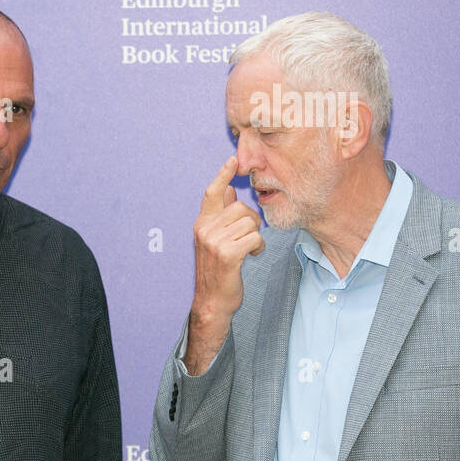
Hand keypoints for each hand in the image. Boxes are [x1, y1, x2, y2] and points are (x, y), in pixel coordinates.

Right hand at [184, 157, 263, 373]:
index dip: (222, 175)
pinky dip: (258, 247)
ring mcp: (214, 242)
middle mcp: (204, 229)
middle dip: (252, 221)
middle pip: (240, 208)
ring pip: (250, 223)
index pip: (211, 193)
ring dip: (256, 236)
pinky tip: (252, 256)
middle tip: (248, 238)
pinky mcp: (227, 254)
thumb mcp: (215, 240)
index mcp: (201, 224)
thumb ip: (220, 216)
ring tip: (248, 250)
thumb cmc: (217, 270)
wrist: (212, 300)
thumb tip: (228, 191)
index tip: (232, 160)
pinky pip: (254, 238)